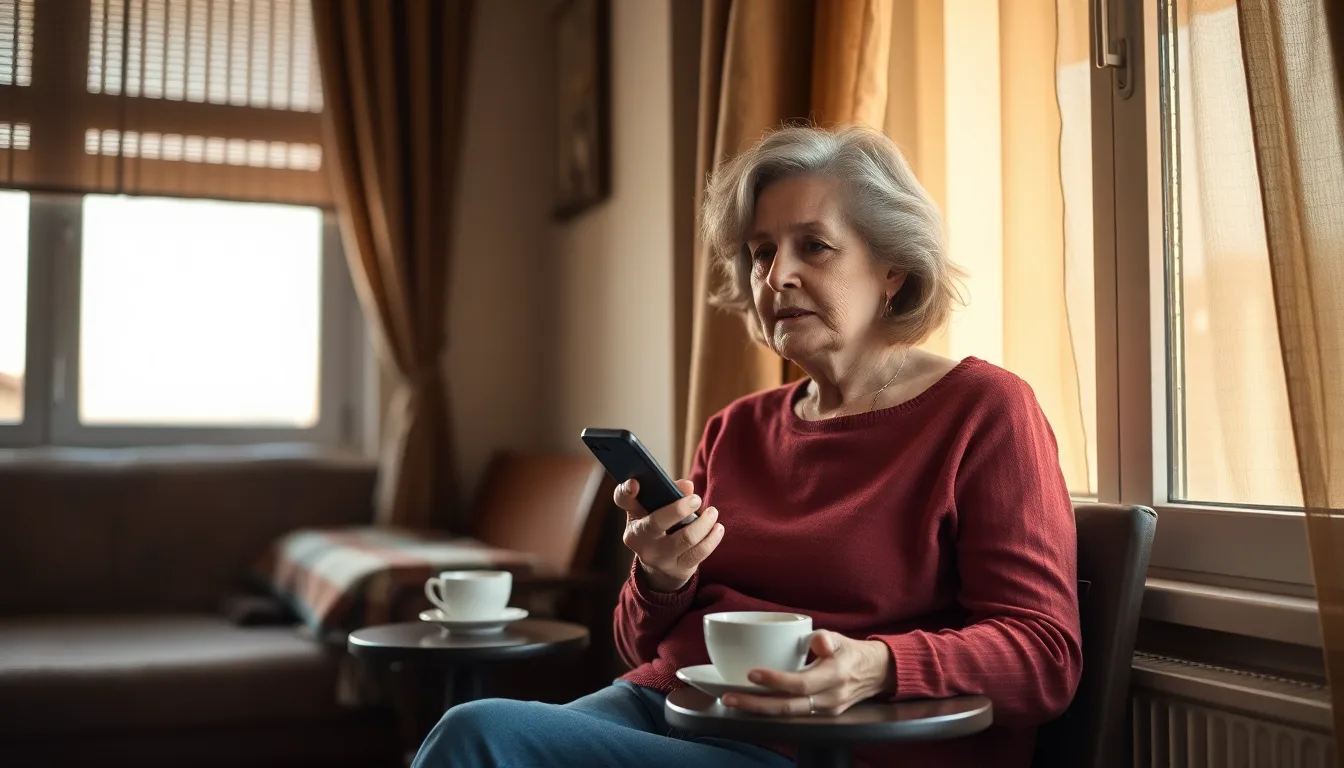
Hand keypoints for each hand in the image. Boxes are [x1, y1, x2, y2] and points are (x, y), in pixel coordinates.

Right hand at [616, 478, 724, 592]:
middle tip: (696, 499)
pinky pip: (699, 552)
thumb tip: (687, 486)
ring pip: (685, 538)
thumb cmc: (659, 529)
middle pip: (657, 522)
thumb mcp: (656, 511)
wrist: (660, 568)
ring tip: (712, 513)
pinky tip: (717, 529)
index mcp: (633, 518)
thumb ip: (669, 494)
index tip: (635, 483)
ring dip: (704, 523)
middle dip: (679, 508)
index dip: (627, 491)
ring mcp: (658, 557)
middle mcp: (640, 539)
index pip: (624, 500)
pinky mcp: (677, 568)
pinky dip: (712, 538)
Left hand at [721, 632, 894, 716]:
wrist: (875, 674)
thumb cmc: (851, 652)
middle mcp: (829, 698)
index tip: (751, 672)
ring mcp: (825, 711)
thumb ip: (826, 639)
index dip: (775, 680)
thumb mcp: (841, 639)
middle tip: (729, 697)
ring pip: (787, 714)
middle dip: (756, 704)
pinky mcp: (820, 715)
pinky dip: (770, 710)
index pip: (801, 684)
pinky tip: (751, 704)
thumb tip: (816, 641)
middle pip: (788, 707)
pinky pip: (792, 715)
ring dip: (758, 709)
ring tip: (733, 701)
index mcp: (835, 676)